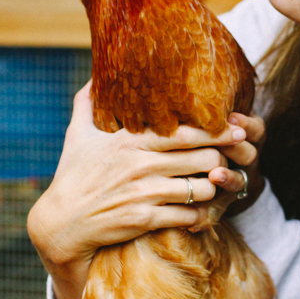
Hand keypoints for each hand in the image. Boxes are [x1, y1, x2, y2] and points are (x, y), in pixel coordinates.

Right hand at [27, 82, 246, 298]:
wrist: (61, 223)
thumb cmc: (72, 176)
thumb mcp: (77, 135)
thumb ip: (87, 102)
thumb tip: (95, 75)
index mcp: (130, 141)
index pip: (186, 132)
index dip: (218, 131)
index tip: (237, 129)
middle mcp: (140, 165)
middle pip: (203, 158)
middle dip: (223, 160)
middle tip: (230, 161)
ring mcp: (144, 194)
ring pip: (201, 189)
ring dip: (214, 189)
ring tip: (217, 187)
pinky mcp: (144, 220)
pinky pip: (188, 216)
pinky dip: (199, 215)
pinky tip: (200, 212)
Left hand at [208, 112, 265, 215]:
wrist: (204, 174)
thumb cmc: (202, 139)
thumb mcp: (211, 123)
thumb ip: (206, 113)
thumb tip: (186, 83)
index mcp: (246, 138)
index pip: (256, 129)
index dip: (246, 123)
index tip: (230, 116)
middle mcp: (246, 160)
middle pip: (250, 153)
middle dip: (236, 147)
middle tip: (222, 142)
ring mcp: (238, 181)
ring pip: (240, 180)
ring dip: (228, 176)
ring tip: (215, 174)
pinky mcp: (224, 201)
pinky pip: (223, 204)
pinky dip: (213, 205)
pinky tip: (202, 203)